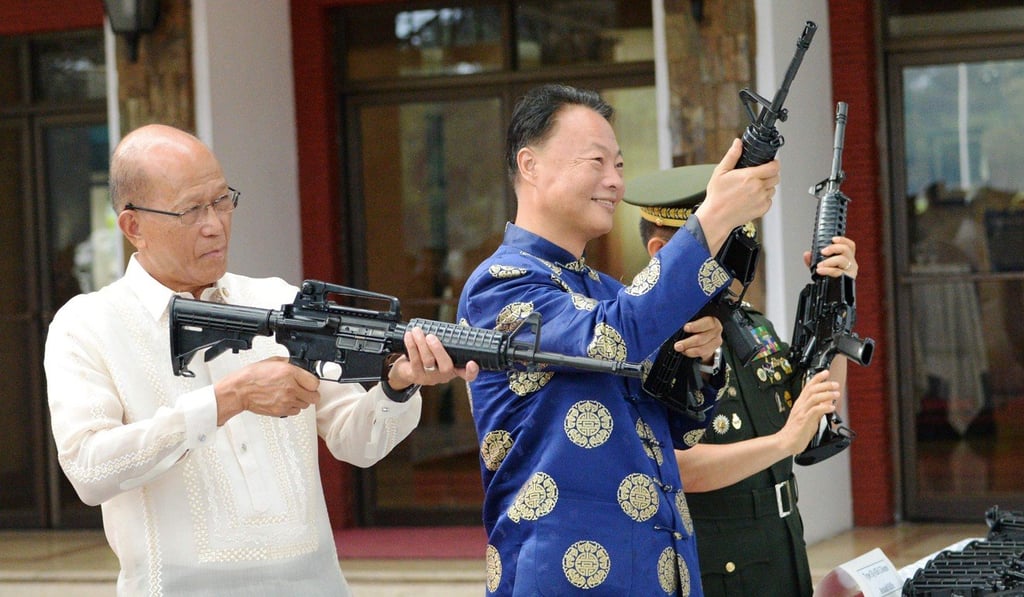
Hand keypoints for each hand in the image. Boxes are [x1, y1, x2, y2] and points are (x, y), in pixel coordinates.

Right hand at [215, 356, 320, 423]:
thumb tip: (300, 366)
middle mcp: (290, 388)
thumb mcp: (273, 361)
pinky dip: (293, 407)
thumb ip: (290, 364)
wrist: (240, 391)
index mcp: (290, 373)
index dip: (313, 382)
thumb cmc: (253, 376)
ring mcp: (286, 401)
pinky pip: (296, 411)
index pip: (315, 383)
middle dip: (311, 393)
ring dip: (302, 400)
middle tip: (305, 390)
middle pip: (314, 397)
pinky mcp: (281, 411)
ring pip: (306, 405)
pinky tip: (286, 400)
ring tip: (292, 394)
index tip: (309, 382)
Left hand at [387, 327, 479, 389]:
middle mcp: (443, 376)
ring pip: (428, 362)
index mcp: (454, 369)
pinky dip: (411, 346)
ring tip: (417, 331)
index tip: (472, 363)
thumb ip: (447, 343)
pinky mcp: (415, 376)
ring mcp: (429, 377)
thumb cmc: (428, 356)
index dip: (471, 371)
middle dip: (438, 350)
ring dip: (421, 343)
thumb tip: (454, 326)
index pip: (467, 374)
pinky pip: (415, 360)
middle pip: (446, 367)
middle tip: (431, 337)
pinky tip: (409, 336)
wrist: (407, 370)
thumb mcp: (440, 352)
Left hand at [673, 315, 722, 361]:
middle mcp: (716, 330)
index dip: (696, 326)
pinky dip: (692, 353)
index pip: (707, 322)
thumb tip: (678, 324)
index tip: (685, 328)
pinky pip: (703, 354)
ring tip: (680, 349)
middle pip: (702, 338)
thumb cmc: (697, 324)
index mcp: (712, 319)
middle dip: (688, 342)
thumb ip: (689, 320)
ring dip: (689, 350)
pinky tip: (686, 351)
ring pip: (702, 348)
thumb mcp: (694, 319)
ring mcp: (716, 341)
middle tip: (677, 345)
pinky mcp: (713, 349)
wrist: (705, 334)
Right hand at [697, 138, 781, 252]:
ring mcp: (762, 199)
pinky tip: (751, 198)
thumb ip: (732, 156)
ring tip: (752, 188)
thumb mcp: (720, 172)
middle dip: (770, 174)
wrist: (716, 217)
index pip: (774, 167)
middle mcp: (758, 188)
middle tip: (759, 175)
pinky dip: (764, 198)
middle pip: (776, 177)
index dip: (775, 163)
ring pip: (773, 189)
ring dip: (767, 186)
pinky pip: (769, 200)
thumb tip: (738, 143)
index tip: (771, 163)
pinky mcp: (762, 209)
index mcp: (750, 177)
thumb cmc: (717, 196)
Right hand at [778, 370, 839, 455]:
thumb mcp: (809, 419)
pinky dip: (824, 408)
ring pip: (814, 397)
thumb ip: (818, 410)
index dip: (817, 378)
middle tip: (835, 384)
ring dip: (827, 394)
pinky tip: (831, 408)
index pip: (808, 386)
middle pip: (812, 389)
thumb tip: (827, 403)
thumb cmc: (796, 432)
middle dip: (825, 384)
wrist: (785, 442)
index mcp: (801, 404)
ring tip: (836, 394)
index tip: (826, 373)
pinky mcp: (804, 420)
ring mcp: (802, 412)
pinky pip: (815, 411)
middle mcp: (801, 406)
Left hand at [804, 235, 857, 278]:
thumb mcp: (820, 267)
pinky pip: (838, 272)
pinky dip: (827, 270)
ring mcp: (850, 270)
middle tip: (823, 252)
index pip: (849, 245)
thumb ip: (812, 260)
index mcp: (847, 258)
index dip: (843, 240)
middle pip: (846, 249)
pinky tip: (820, 271)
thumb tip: (807, 254)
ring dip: (829, 261)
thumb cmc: (829, 278)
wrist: (831, 294)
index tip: (833, 239)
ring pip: (842, 260)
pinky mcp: (848, 278)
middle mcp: (851, 263)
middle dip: (833, 248)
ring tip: (819, 265)